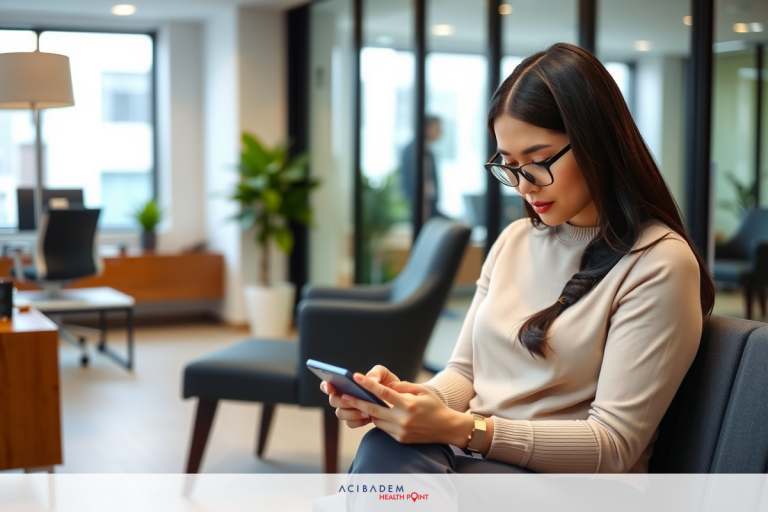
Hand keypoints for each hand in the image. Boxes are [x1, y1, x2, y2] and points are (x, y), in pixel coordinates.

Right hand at [320, 365, 407, 428]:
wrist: (398, 400)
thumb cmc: (388, 384)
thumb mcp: (385, 374)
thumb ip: (377, 373)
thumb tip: (370, 379)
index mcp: (346, 383)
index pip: (328, 383)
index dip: (326, 386)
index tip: (331, 387)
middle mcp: (344, 396)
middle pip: (333, 400)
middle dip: (342, 400)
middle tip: (352, 399)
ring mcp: (348, 409)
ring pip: (340, 414)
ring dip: (351, 413)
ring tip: (366, 411)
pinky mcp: (355, 420)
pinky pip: (350, 424)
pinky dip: (358, 421)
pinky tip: (369, 418)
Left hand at [338, 372, 473, 445]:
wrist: (446, 428)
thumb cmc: (434, 406)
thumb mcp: (423, 391)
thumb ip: (405, 386)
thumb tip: (388, 385)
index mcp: (408, 404)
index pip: (383, 393)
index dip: (368, 384)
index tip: (357, 377)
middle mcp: (402, 419)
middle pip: (373, 409)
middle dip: (357, 402)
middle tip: (344, 396)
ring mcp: (400, 431)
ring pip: (376, 420)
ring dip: (367, 412)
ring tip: (357, 403)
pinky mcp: (400, 439)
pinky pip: (383, 428)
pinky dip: (378, 421)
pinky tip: (375, 414)